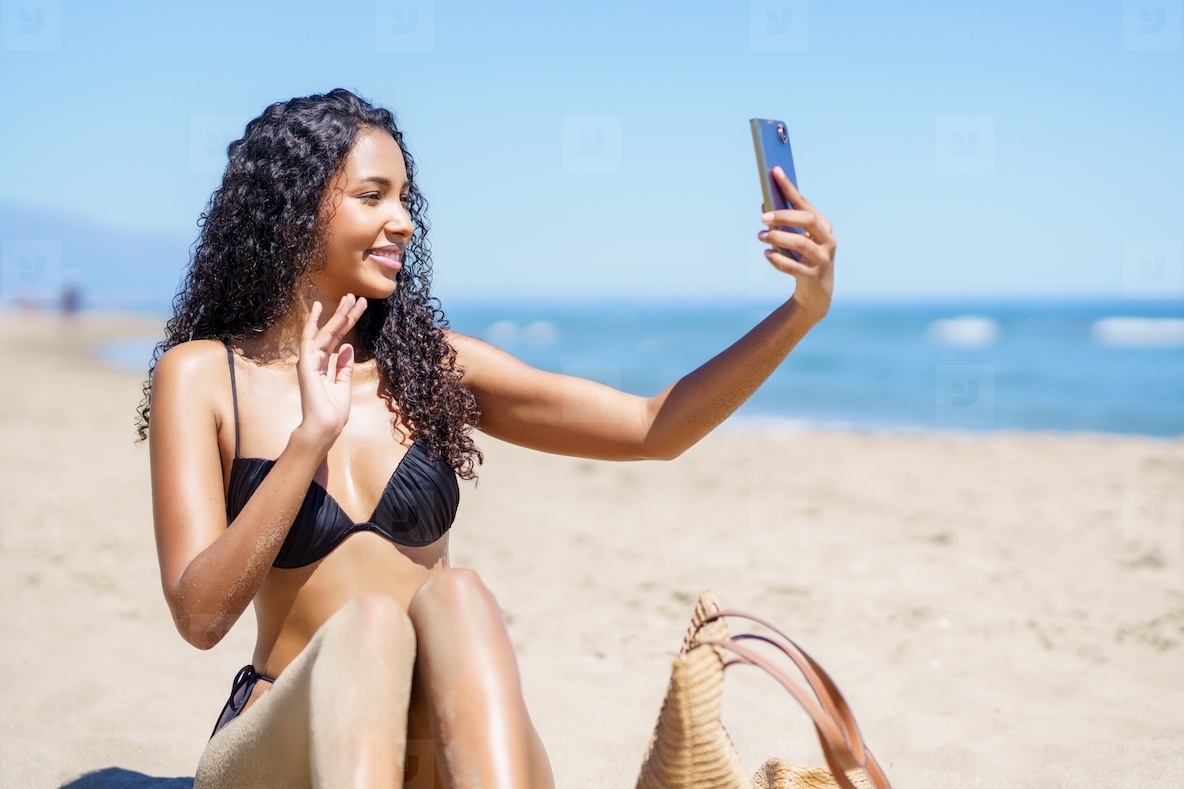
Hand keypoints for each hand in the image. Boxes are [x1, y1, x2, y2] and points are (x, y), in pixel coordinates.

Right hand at [295, 294, 366, 450]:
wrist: (325, 426)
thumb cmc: (334, 411)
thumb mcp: (344, 384)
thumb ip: (344, 366)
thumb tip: (348, 346)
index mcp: (326, 366)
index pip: (339, 339)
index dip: (349, 323)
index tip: (359, 307)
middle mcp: (317, 360)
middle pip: (334, 332)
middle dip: (345, 314)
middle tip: (356, 297)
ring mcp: (310, 361)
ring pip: (326, 332)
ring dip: (338, 315)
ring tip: (349, 298)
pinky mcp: (306, 364)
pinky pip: (309, 339)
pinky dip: (312, 323)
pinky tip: (317, 308)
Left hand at [757, 165, 835, 321]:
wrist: (817, 294)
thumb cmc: (804, 260)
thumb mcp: (796, 240)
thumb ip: (784, 223)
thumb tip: (765, 203)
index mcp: (823, 226)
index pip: (804, 203)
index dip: (789, 187)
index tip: (775, 172)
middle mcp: (827, 240)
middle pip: (808, 221)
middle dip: (784, 216)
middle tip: (763, 217)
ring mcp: (822, 259)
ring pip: (801, 244)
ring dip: (778, 238)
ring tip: (760, 235)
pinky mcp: (813, 277)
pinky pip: (793, 267)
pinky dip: (778, 259)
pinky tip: (766, 254)